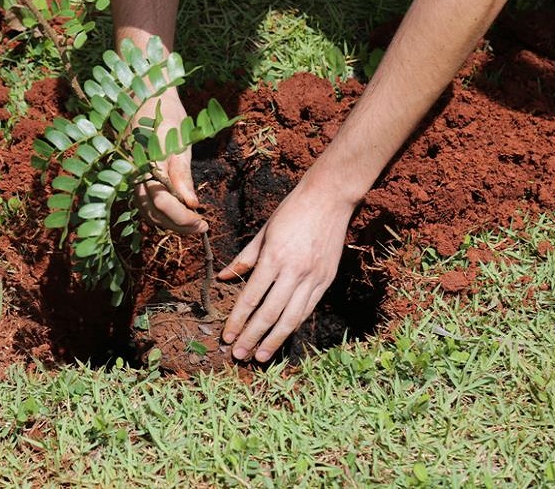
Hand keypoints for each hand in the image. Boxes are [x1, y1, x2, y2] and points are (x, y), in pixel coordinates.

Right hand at [134, 89, 207, 233]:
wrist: (145, 96)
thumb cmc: (165, 114)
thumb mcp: (179, 139)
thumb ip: (181, 172)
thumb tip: (191, 203)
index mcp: (146, 165)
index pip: (163, 203)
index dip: (183, 218)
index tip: (203, 223)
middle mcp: (134, 175)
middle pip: (154, 213)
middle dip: (179, 225)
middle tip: (203, 228)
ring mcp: (131, 178)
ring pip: (148, 212)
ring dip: (170, 223)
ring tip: (193, 224)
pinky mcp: (134, 178)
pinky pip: (145, 204)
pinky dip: (161, 215)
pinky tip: (178, 213)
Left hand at [217, 168, 355, 361]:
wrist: (330, 198)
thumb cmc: (292, 211)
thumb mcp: (263, 231)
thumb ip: (244, 259)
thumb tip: (224, 278)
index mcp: (274, 258)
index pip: (251, 297)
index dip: (238, 320)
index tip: (227, 336)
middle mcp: (294, 271)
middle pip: (270, 314)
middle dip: (252, 337)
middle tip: (238, 355)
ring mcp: (313, 277)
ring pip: (291, 318)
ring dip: (274, 340)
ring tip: (260, 356)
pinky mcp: (326, 279)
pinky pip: (307, 309)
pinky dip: (294, 325)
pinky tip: (282, 336)